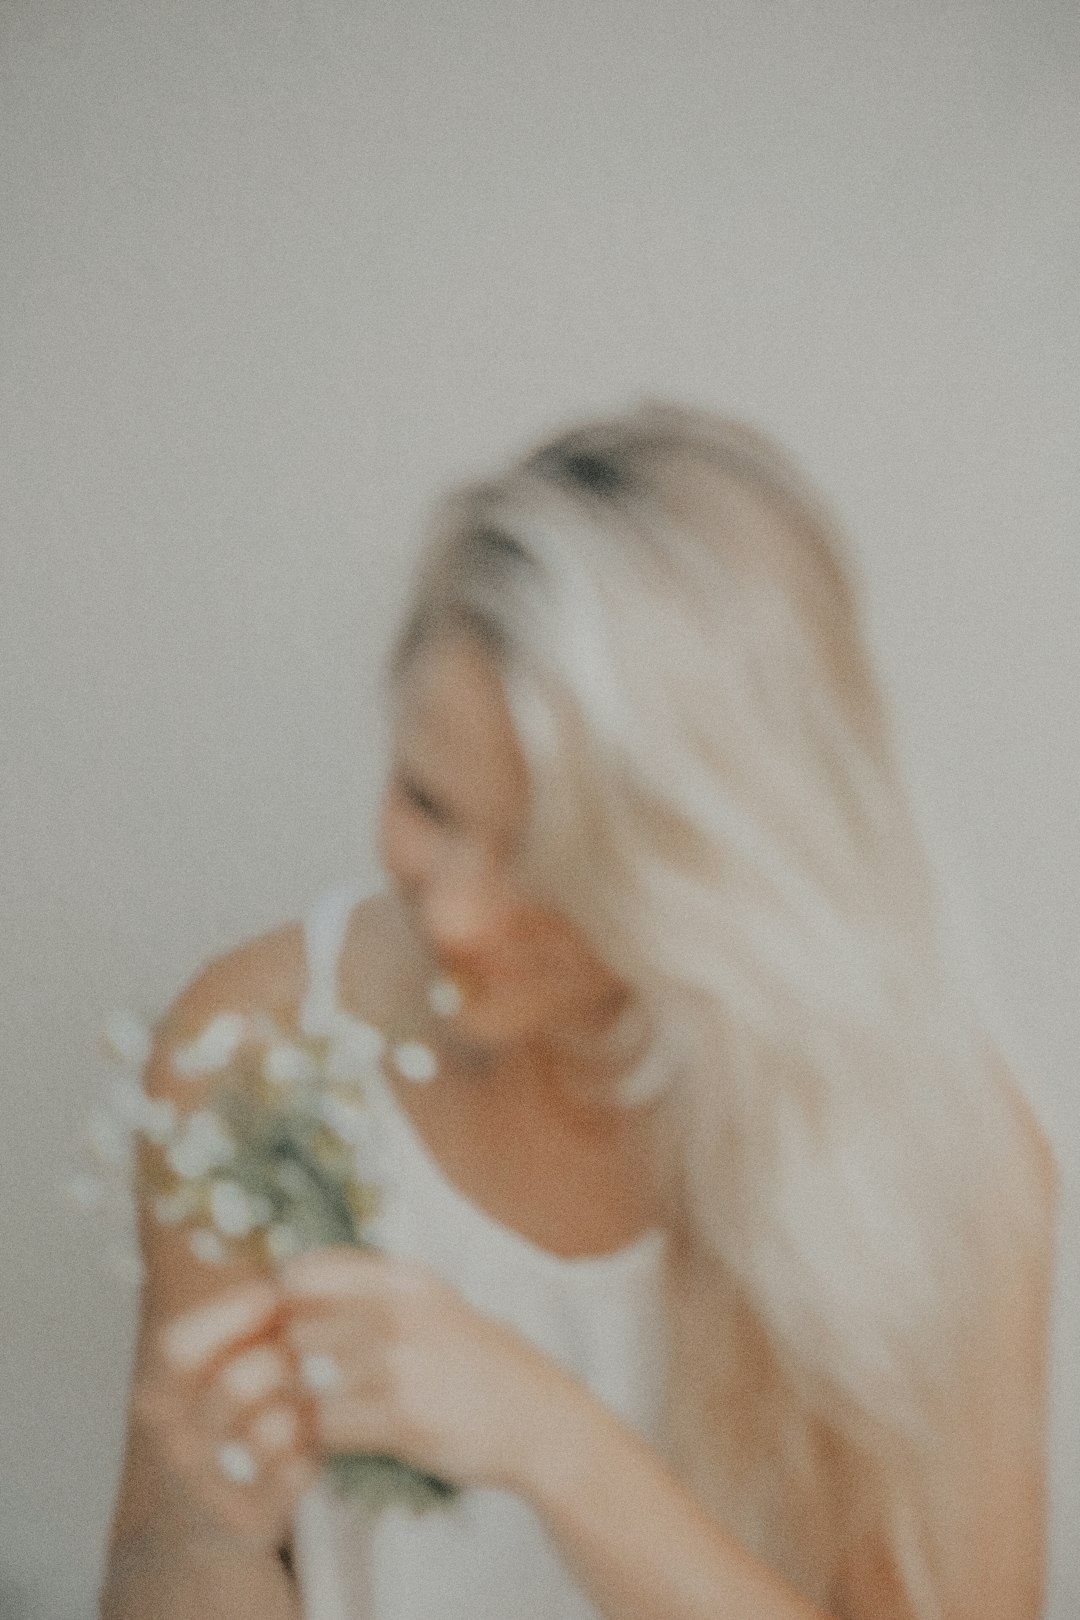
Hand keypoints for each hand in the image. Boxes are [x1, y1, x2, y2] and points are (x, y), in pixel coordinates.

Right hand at [135, 1281, 316, 1545]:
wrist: (203, 1526)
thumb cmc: (223, 1418)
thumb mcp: (210, 1368)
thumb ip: (240, 1319)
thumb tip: (285, 1259)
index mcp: (157, 1398)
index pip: (179, 1350)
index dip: (232, 1314)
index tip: (274, 1292)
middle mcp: (174, 1446)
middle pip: (235, 1386)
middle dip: (283, 1358)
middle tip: (309, 1346)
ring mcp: (209, 1490)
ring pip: (272, 1430)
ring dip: (306, 1402)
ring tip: (318, 1388)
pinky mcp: (248, 1524)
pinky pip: (298, 1471)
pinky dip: (316, 1446)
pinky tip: (319, 1435)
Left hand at [279, 1247, 568, 1492]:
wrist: (540, 1418)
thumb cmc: (475, 1361)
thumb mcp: (430, 1303)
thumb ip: (368, 1290)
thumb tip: (287, 1283)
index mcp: (403, 1276)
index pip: (304, 1273)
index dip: (282, 1307)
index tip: (290, 1334)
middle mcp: (399, 1310)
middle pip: (295, 1328)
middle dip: (288, 1360)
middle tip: (299, 1386)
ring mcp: (400, 1362)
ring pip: (304, 1380)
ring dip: (302, 1402)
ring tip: (318, 1414)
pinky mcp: (402, 1417)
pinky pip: (326, 1426)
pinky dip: (323, 1439)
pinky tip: (342, 1440)